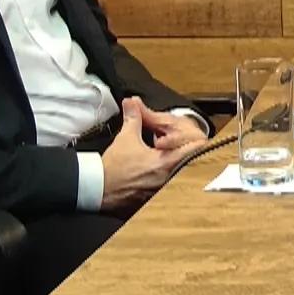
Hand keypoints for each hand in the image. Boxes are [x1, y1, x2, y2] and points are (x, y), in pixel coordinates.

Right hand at [99, 98, 202, 213]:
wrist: (98, 189)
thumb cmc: (112, 167)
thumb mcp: (126, 138)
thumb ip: (134, 118)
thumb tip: (132, 103)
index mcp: (166, 162)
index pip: (195, 148)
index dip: (191, 136)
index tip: (182, 130)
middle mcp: (170, 176)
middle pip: (193, 157)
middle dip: (186, 143)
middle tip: (174, 136)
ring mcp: (166, 186)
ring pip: (184, 167)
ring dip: (179, 154)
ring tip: (166, 146)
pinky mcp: (159, 191)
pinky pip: (174, 177)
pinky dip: (171, 165)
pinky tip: (161, 158)